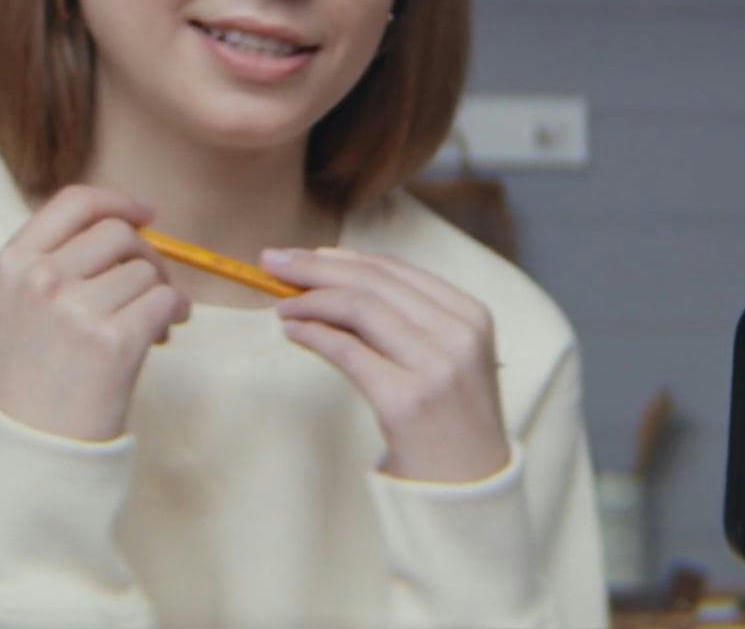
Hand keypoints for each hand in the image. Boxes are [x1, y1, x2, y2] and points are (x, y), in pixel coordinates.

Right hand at [0, 185, 192, 442]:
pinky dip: (175, 313)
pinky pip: (165, 300)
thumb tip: (129, 222)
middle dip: (146, 255)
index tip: (145, 215)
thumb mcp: (18, 304)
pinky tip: (164, 333)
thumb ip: (56, 258)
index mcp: (11, 263)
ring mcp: (74, 309)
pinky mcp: (113, 340)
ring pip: (145, 270)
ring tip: (150, 325)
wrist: (33, 443)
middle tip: (150, 287)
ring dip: (159, 292)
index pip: (73, 202)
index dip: (117, 201)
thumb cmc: (32, 375)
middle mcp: (39, 279)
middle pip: (118, 233)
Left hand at [267, 249, 508, 482]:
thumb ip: (405, 321)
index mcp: (472, 315)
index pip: (396, 270)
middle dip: (315, 267)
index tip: (305, 256)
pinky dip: (314, 335)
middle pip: (373, 281)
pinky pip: (348, 351)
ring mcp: (434, 366)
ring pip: (359, 307)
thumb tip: (332, 277)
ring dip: (310, 300)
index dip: (344, 258)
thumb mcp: (445, 358)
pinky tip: (294, 333)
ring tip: (281, 305)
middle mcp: (458, 334)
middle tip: (272, 262)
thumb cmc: (451, 422)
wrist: (471, 489)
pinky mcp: (405, 400)